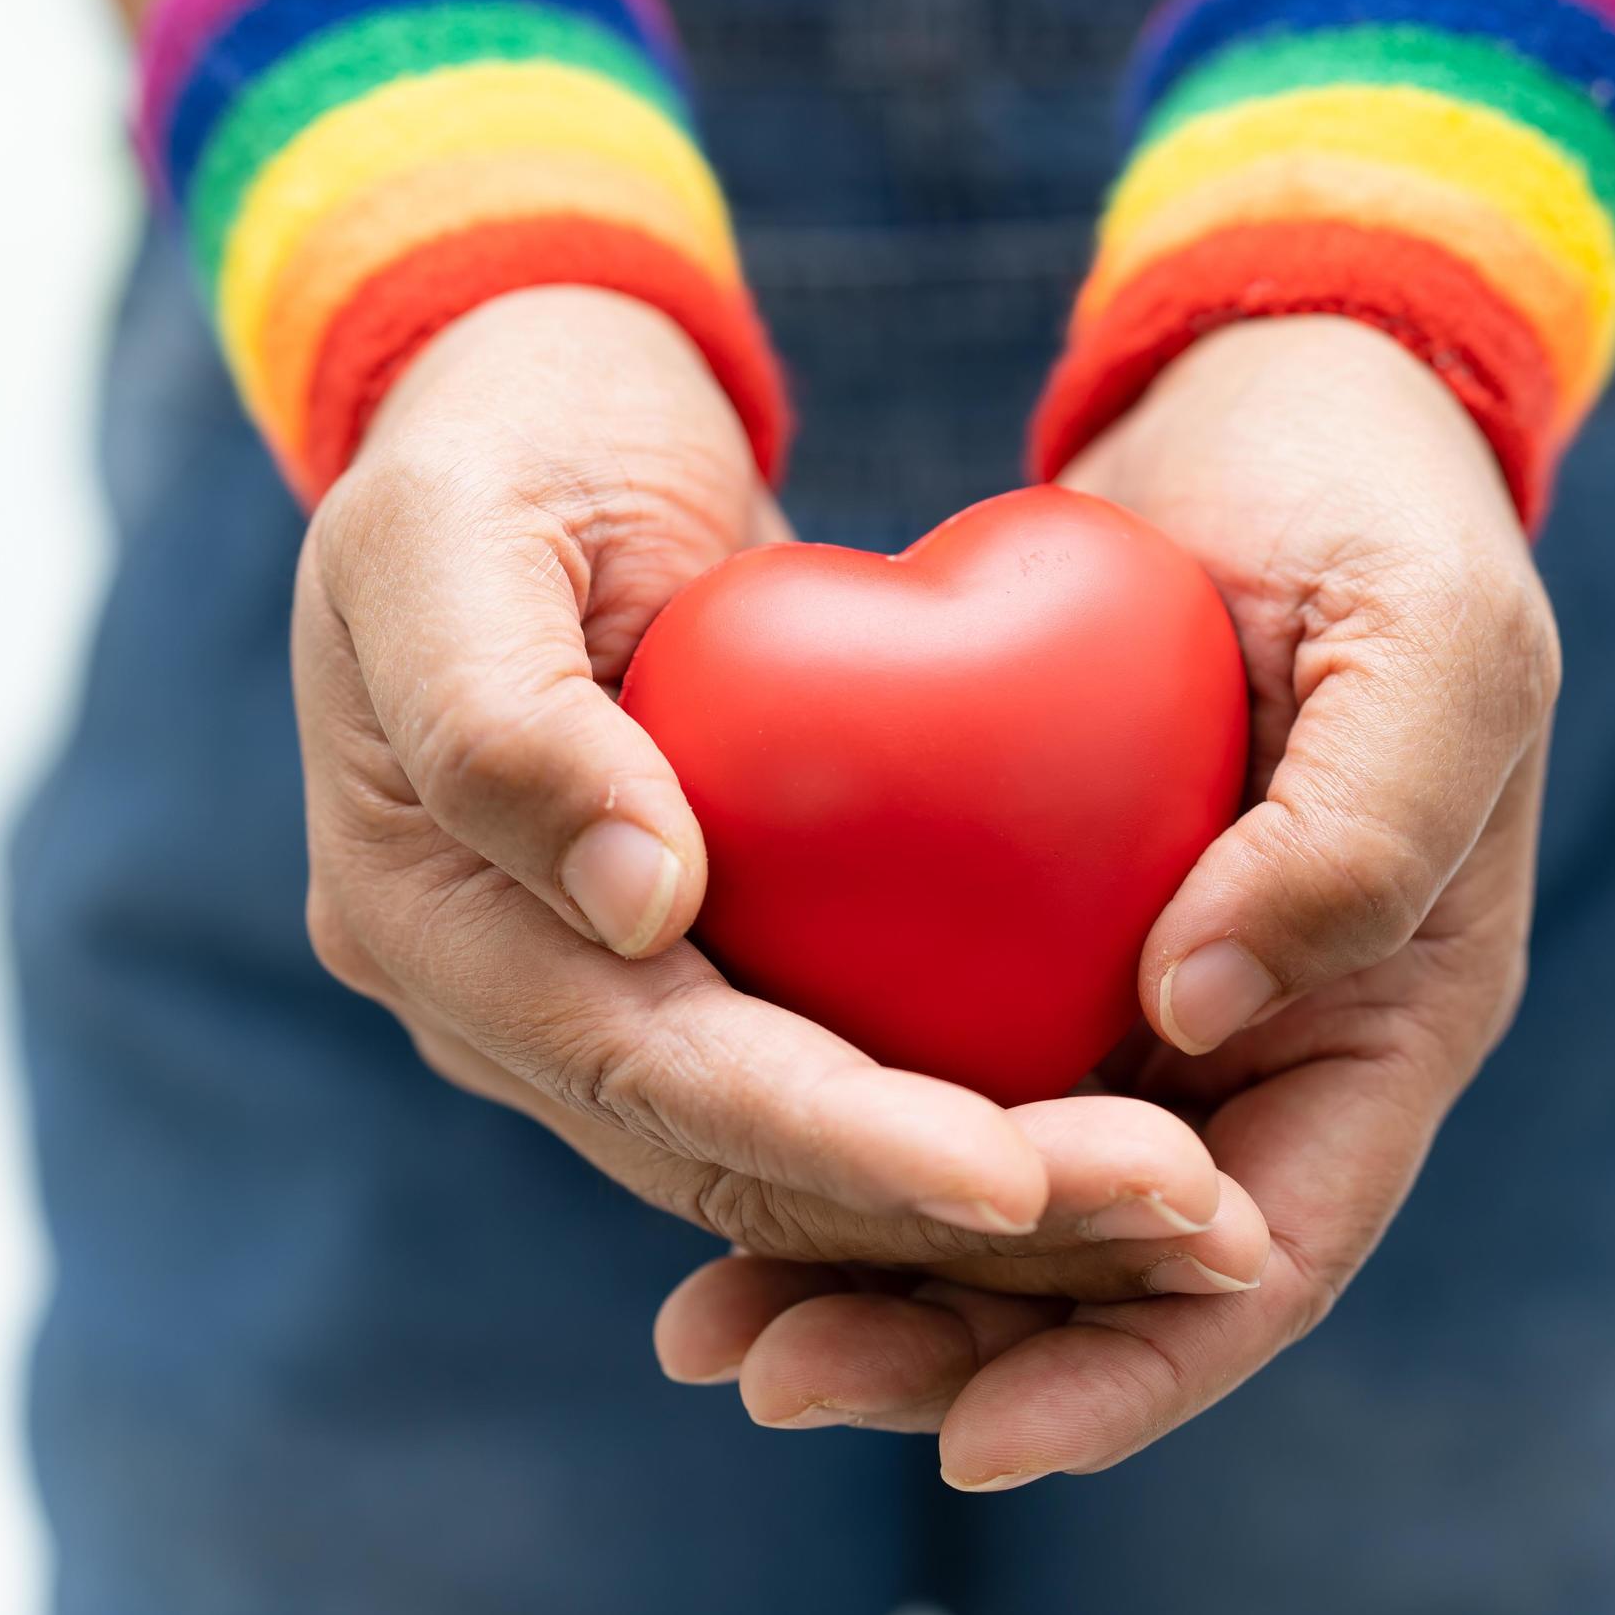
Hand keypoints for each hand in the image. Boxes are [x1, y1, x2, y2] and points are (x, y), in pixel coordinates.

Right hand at [293, 285, 1270, 1295]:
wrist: (528, 405)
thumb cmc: (495, 433)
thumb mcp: (455, 528)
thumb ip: (506, 722)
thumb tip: (644, 912)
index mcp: (420, 924)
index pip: (646, 1075)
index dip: (833, 1142)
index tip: (1015, 1180)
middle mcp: (500, 1007)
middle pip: (741, 1160)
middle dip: (953, 1208)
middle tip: (1181, 1209)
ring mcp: (594, 998)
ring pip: (802, 1157)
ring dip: (993, 1200)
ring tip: (1194, 1205)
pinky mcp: (694, 965)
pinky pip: (838, 1071)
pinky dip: (970, 1111)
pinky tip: (1126, 1119)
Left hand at [652, 316, 1559, 1482]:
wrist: (1276, 413)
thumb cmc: (1381, 514)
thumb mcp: (1428, 643)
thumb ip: (1359, 833)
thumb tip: (1194, 1019)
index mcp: (1386, 1028)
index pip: (1264, 1262)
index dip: (1129, 1367)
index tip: (976, 1438)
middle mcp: (1262, 1060)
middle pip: (1106, 1281)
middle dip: (946, 1355)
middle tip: (768, 1378)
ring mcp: (1143, 1013)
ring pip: (1000, 1207)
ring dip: (861, 1278)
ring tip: (706, 1338)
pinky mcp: (1037, 945)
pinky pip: (927, 1074)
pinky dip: (826, 1130)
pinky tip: (693, 1154)